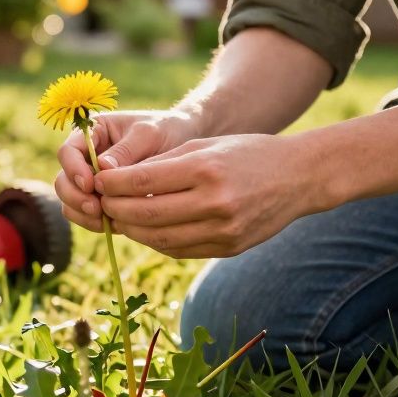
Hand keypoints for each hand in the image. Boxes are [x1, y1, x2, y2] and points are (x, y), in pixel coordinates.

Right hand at [54, 109, 200, 232]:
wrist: (184, 142)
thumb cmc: (166, 130)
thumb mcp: (148, 134)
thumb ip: (125, 150)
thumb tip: (101, 168)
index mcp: (92, 133)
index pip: (68, 152)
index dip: (74, 170)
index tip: (91, 184)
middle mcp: (87, 157)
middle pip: (64, 180)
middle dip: (75, 196)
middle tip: (96, 209)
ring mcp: (94, 180)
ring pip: (71, 201)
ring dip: (82, 213)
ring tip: (105, 220)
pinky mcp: (105, 200)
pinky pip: (89, 216)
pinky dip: (96, 223)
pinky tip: (114, 226)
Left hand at [93, 133, 328, 257]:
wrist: (299, 177)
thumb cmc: (247, 152)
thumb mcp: (205, 146)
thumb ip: (163, 163)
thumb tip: (117, 178)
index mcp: (206, 170)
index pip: (143, 181)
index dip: (113, 184)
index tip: (98, 180)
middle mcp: (215, 203)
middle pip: (146, 214)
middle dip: (115, 210)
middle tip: (101, 202)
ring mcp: (224, 230)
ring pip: (159, 239)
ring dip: (132, 230)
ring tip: (119, 218)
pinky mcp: (229, 248)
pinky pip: (180, 250)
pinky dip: (157, 241)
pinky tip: (146, 230)